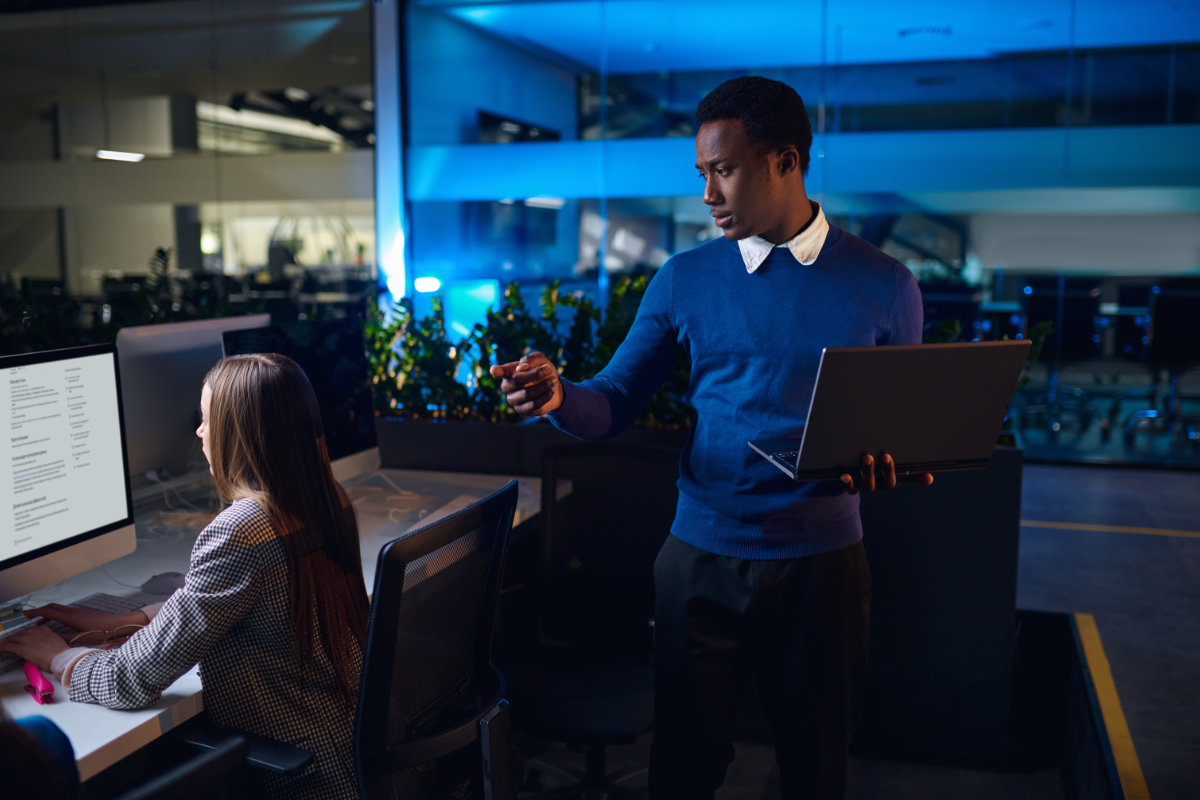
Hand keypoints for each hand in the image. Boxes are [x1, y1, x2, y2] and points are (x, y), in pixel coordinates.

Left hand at [0, 623, 68, 671]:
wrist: (61, 657)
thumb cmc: (62, 652)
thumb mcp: (56, 640)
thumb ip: (49, 639)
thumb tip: (46, 644)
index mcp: (42, 629)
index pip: (29, 630)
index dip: (24, 635)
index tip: (22, 637)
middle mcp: (33, 632)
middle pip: (19, 633)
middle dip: (14, 638)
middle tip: (11, 642)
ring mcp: (26, 639)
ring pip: (11, 639)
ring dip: (7, 642)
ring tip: (3, 644)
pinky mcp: (21, 648)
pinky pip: (7, 646)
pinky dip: (1, 647)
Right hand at [21, 603, 147, 634]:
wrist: (120, 624)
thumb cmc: (104, 632)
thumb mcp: (83, 639)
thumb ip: (66, 639)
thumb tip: (52, 639)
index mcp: (72, 617)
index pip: (49, 611)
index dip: (36, 613)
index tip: (26, 615)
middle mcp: (74, 611)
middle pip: (52, 607)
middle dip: (39, 611)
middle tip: (29, 616)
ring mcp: (80, 610)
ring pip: (59, 608)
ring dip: (48, 613)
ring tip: (39, 621)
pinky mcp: (84, 612)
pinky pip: (66, 611)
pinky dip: (57, 614)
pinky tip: (56, 622)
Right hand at [488, 351, 563, 415]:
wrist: (553, 386)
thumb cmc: (543, 370)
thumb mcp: (540, 360)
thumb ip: (531, 359)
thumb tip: (521, 367)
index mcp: (508, 373)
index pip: (500, 372)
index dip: (497, 371)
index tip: (494, 370)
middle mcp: (507, 386)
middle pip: (517, 380)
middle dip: (535, 374)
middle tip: (549, 369)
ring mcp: (513, 399)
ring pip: (526, 393)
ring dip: (543, 386)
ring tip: (552, 381)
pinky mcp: (522, 410)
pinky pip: (534, 404)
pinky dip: (545, 396)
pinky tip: (551, 390)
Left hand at [840, 452, 933, 494]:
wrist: (854, 479)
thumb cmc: (880, 472)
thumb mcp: (895, 472)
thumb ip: (911, 474)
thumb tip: (930, 478)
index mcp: (889, 480)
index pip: (895, 478)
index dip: (894, 470)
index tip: (890, 457)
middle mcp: (878, 485)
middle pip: (882, 481)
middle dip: (884, 469)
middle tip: (884, 455)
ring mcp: (864, 486)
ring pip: (867, 483)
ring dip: (867, 471)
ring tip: (867, 457)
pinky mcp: (851, 486)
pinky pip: (850, 487)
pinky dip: (847, 482)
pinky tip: (844, 475)